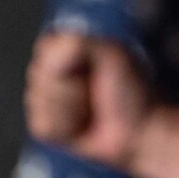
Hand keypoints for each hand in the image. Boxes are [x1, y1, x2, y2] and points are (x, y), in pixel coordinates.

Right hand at [25, 30, 150, 168]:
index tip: (94, 66)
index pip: (46, 47)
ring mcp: (47, 99)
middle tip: (97, 91)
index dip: (67, 59)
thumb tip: (48, 57)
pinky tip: (83, 128)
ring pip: (38, 102)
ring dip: (72, 109)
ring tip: (93, 111)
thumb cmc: (131, 89)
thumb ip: (78, 46)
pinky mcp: (46, 126)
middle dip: (71, 87)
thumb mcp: (112, 55)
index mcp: (68, 47)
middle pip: (39, 76)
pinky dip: (66, 129)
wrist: (140, 131)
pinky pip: (43, 126)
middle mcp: (53, 71)